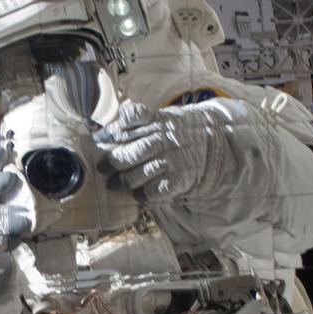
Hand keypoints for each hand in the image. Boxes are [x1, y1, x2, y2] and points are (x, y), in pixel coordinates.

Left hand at [94, 100, 237, 199]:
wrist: (213, 143)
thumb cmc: (176, 132)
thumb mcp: (159, 117)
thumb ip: (133, 122)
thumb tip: (102, 134)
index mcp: (157, 120)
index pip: (133, 117)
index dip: (114, 130)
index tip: (100, 140)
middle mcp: (165, 138)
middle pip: (135, 150)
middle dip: (115, 162)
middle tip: (103, 169)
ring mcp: (174, 159)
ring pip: (144, 171)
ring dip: (127, 180)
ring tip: (115, 185)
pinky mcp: (182, 178)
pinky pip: (160, 190)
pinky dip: (146, 195)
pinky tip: (138, 196)